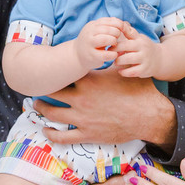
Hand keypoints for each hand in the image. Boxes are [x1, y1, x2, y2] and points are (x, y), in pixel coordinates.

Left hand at [35, 70, 172, 147]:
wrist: (149, 115)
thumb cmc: (138, 91)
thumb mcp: (122, 70)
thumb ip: (109, 61)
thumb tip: (107, 47)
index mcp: (89, 81)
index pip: (65, 74)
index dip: (56, 72)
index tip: (49, 69)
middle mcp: (81, 99)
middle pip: (53, 92)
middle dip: (44, 89)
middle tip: (37, 87)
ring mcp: (82, 118)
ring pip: (53, 113)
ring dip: (42, 109)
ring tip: (36, 105)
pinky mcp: (87, 134)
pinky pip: (63, 136)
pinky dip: (51, 133)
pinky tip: (45, 130)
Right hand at [74, 17, 125, 70]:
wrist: (77, 56)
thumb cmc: (92, 42)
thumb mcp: (97, 31)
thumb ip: (108, 26)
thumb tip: (124, 24)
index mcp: (91, 25)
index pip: (108, 21)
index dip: (118, 24)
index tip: (122, 29)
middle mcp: (89, 33)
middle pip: (107, 29)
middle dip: (116, 33)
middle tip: (118, 38)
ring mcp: (89, 45)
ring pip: (105, 39)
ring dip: (114, 41)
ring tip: (114, 44)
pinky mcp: (91, 56)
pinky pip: (105, 54)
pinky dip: (113, 54)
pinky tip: (114, 54)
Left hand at [113, 22, 160, 77]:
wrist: (160, 59)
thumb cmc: (144, 47)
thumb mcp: (139, 38)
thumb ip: (129, 32)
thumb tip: (119, 22)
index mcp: (139, 41)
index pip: (125, 39)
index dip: (115, 44)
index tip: (109, 46)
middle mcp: (143, 49)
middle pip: (125, 48)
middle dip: (115, 52)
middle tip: (109, 54)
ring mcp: (144, 60)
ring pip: (127, 60)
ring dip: (118, 61)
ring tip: (115, 62)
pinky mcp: (144, 70)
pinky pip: (131, 72)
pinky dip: (124, 72)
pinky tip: (120, 71)